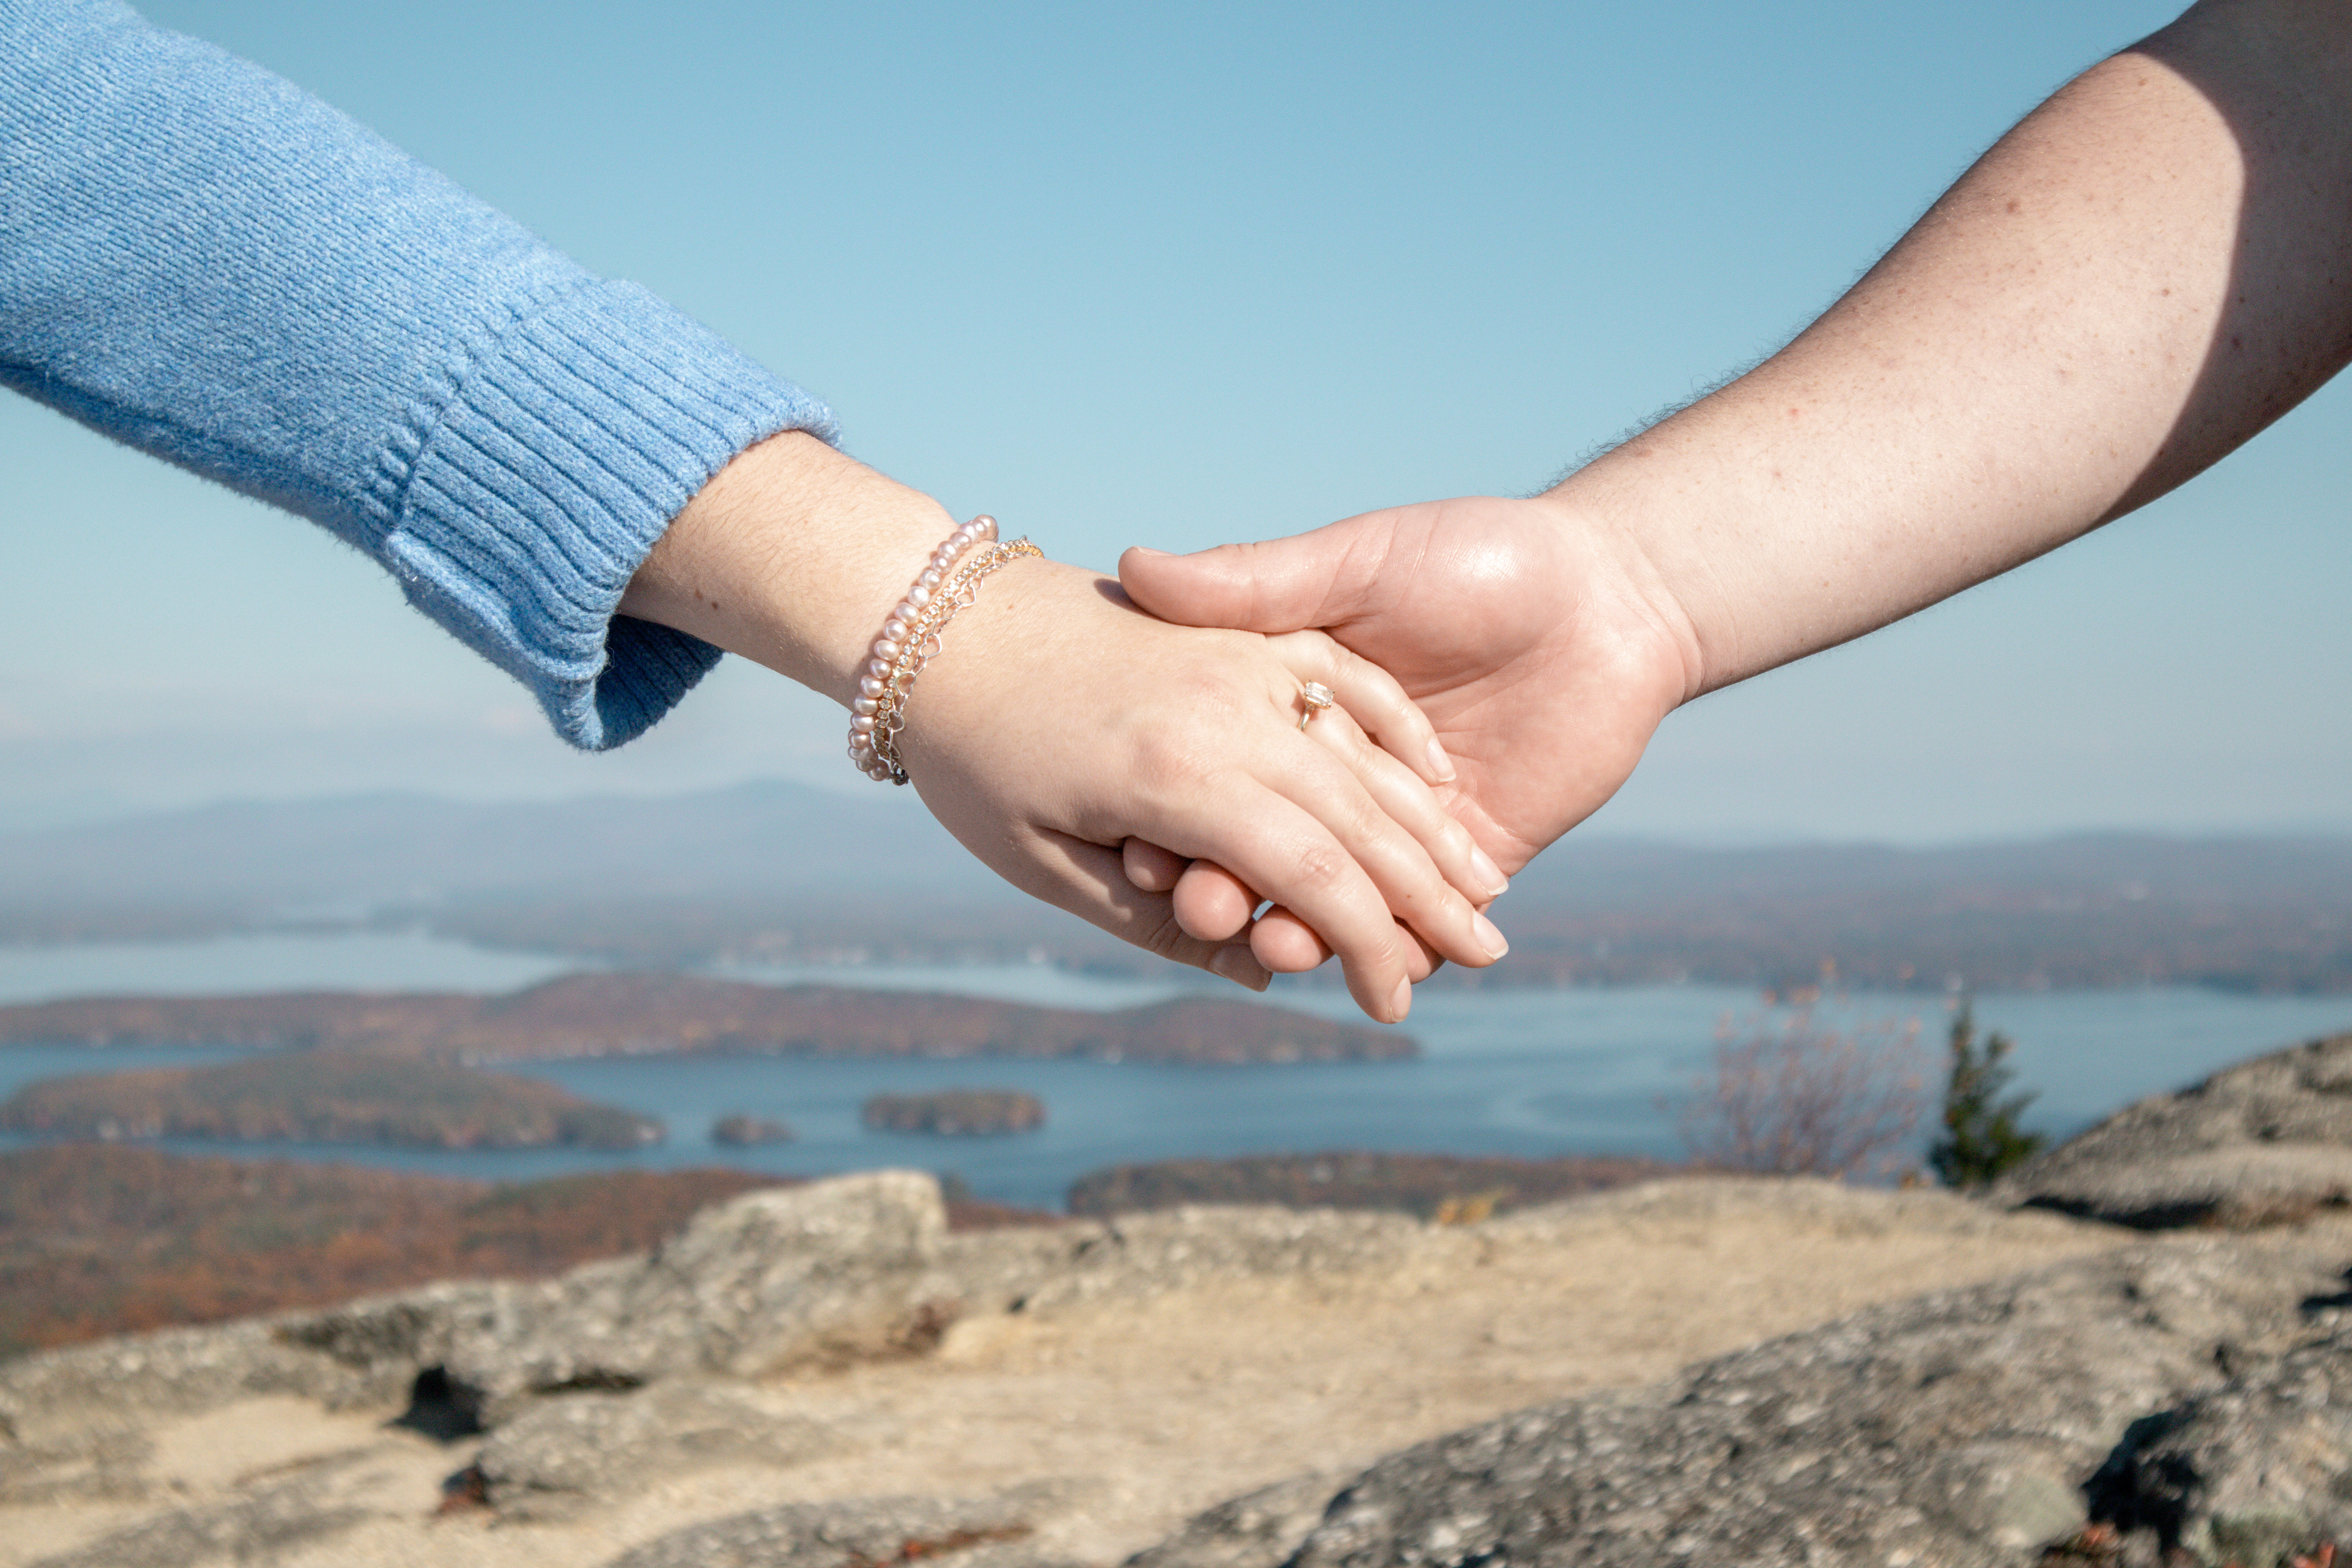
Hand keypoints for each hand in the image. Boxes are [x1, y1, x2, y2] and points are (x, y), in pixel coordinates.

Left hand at [620, 433, 1507, 1022]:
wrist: (931, 622)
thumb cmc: (973, 761)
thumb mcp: (1046, 865)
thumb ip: (1156, 920)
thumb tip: (1254, 969)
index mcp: (1175, 779)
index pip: (1309, 874)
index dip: (1365, 944)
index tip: (1395, 1001)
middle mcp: (1223, 713)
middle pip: (1359, 815)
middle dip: (1430, 894)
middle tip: (1491, 953)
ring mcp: (1236, 661)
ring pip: (1363, 751)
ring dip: (1431, 822)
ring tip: (1487, 885)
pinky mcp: (1238, 629)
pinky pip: (1342, 676)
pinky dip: (1396, 728)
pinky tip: (1438, 777)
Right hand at [1117, 493, 1698, 968]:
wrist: (1610, 597)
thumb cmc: (1478, 558)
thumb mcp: (1355, 561)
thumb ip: (1255, 582)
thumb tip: (1133, 566)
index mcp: (1294, 711)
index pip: (1218, 776)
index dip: (1175, 812)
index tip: (1136, 842)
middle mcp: (1338, 778)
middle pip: (1267, 848)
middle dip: (1229, 884)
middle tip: (1196, 909)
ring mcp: (1403, 829)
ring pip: (1337, 901)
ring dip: (1300, 930)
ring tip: (1274, 947)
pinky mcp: (1475, 863)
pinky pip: (1422, 928)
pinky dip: (1394, 953)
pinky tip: (1369, 967)